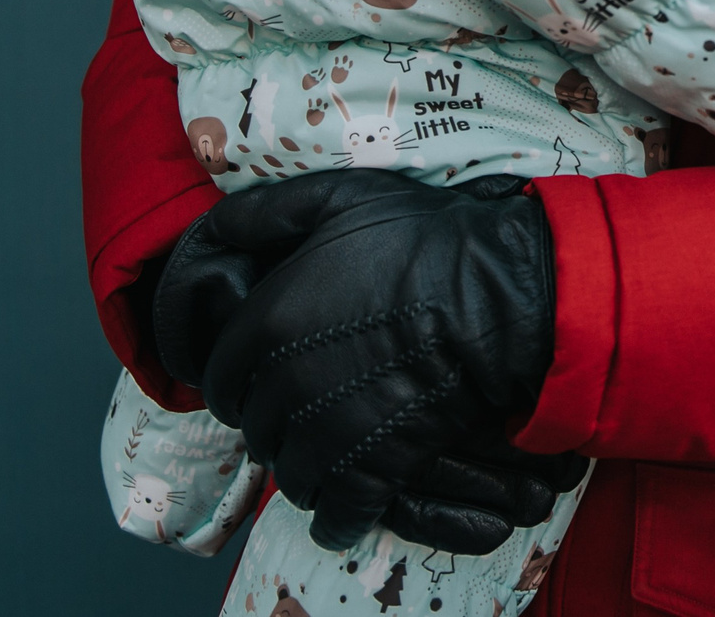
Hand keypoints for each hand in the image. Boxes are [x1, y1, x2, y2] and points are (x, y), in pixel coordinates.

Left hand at [148, 169, 569, 551]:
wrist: (501, 294)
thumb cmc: (426, 242)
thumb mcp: (337, 199)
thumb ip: (262, 214)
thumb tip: (214, 232)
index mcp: (267, 323)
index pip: (219, 376)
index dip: (241, 377)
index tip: (266, 374)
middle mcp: (286, 386)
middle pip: (254, 429)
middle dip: (274, 421)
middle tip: (307, 405)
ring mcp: (329, 433)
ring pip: (290, 473)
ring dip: (305, 465)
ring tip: (332, 447)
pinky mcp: (374, 468)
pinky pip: (335, 513)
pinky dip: (338, 515)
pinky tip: (348, 504)